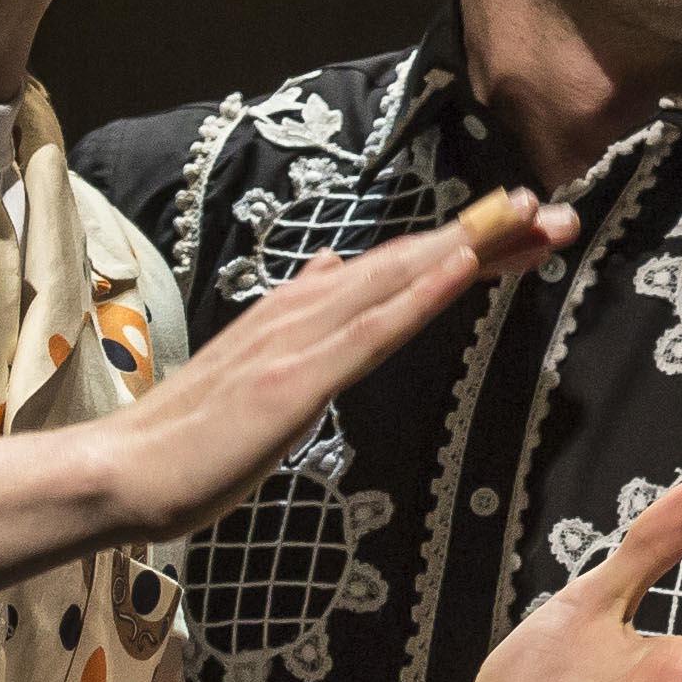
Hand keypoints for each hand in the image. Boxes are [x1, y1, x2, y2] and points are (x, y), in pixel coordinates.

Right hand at [96, 189, 568, 537]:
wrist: (127, 471)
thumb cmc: (194, 435)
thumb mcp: (259, 365)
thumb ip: (298, 316)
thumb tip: (331, 267)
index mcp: (300, 310)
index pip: (397, 270)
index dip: (465, 247)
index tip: (524, 229)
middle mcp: (304, 308)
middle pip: (412, 261)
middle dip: (487, 236)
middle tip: (554, 210)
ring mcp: (301, 339)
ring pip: (400, 280)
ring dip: (468, 246)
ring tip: (527, 216)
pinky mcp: (298, 379)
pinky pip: (372, 330)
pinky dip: (420, 294)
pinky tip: (462, 267)